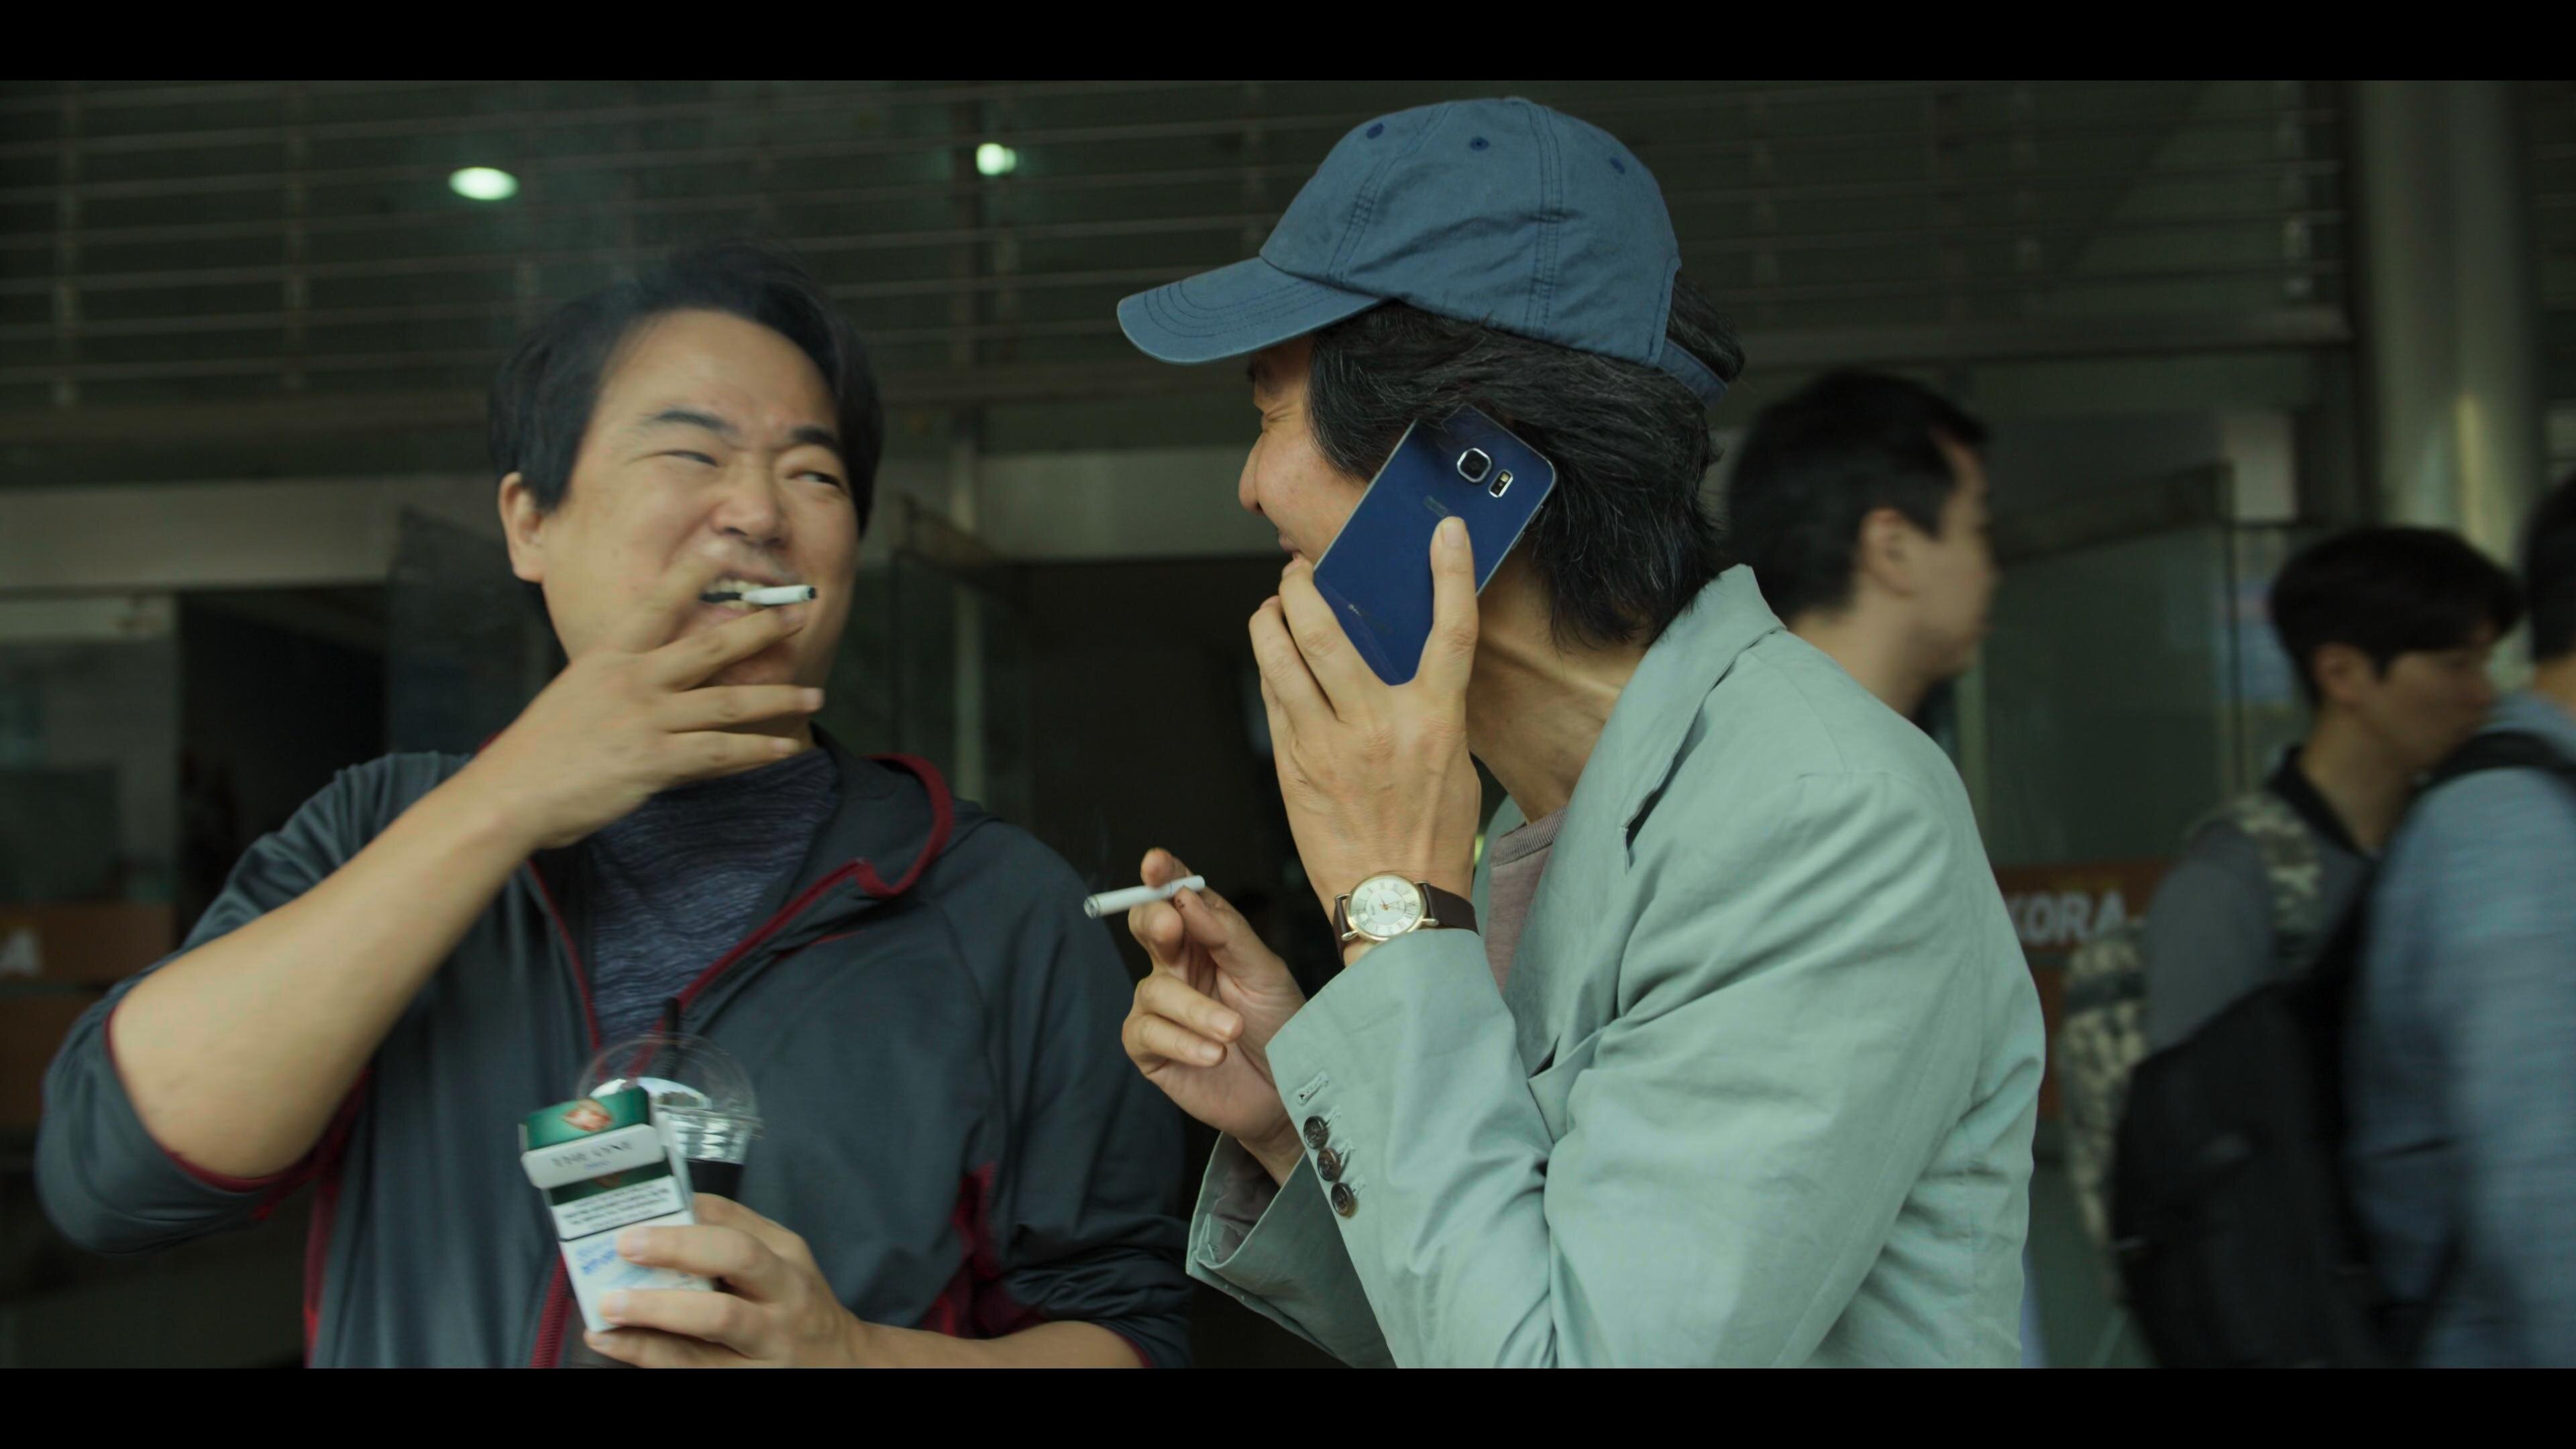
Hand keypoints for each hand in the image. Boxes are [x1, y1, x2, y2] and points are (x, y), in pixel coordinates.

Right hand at [461, 550, 824, 850]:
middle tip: (800, 615)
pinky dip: (758, 750)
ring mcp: (645, 720)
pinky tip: (786, 748)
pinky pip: (720, 753)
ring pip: (728, 703)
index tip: (725, 547)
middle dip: (760, 628)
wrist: (510, 793)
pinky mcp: (654, 761)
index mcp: (608, 657)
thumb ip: (617, 682)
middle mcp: (631, 680)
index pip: (657, 603)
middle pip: (710, 646)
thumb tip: (652, 681)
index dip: (693, 573)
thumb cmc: (539, 749)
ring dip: (778, 698)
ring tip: (815, 694)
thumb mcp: (575, 696)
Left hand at [583, 1195, 871, 1367]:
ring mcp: (765, 1352)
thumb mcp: (785, 1257)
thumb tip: (678, 1202)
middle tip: (623, 1252)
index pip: (737, 1240)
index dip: (683, 1233)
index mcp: (786, 1266)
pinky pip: (695, 1371)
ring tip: (606, 1311)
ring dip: (651, 1321)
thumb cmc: (798, 1301)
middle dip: (675, 1259)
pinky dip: (650, 1357)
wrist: (843, 1363)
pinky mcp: (747, 1382)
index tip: (632, 1229)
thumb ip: (738, 1227)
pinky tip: (615, 1345)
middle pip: (731, 1281)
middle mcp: (781, 1307)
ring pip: (709, 1336)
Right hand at [1119, 850, 1308, 1178]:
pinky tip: (1214, 1054)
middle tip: (1170, 925)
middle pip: (1146, 927)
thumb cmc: (1279, 1026)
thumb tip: (1186, 898)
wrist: (1288, 1091)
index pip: (1177, 896)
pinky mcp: (1151, 1050)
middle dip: (1154, 922)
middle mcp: (1176, 965)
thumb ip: (1227, 934)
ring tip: (1233, 1031)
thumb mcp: (1265, 972)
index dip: (1162, 876)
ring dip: (1196, 1010)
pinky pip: (1149, 1033)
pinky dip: (1183, 1042)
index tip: (1156, 863)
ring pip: (1155, 989)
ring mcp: (1160, 1008)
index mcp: (1205, 938)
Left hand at [1251, 516, 1482, 929]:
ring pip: (1280, 656)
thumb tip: (1404, 660)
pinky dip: (1271, 669)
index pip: (1450, 630)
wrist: (1394, 905)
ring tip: (1274, 607)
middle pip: (1325, 628)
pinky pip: (1273, 698)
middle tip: (1300, 573)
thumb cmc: (1430, 837)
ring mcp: (1326, 744)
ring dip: (1270, 619)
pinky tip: (1276, 662)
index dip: (1450, 573)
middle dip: (1302, 585)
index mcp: (1434, 721)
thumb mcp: (1453, 762)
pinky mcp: (1292, 765)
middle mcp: (1377, 725)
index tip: (1444, 533)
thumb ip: (1430, 706)